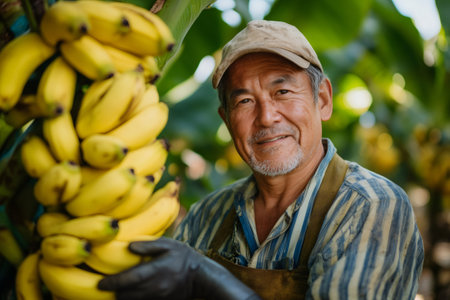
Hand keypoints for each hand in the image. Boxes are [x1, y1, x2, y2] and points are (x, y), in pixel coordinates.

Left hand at [98, 237, 260, 299]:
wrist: (201, 277)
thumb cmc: (184, 257)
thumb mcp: (170, 245)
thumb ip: (149, 246)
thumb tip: (129, 247)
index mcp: (156, 271)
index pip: (128, 279)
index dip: (112, 282)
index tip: (99, 283)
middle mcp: (155, 288)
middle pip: (126, 295)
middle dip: (114, 291)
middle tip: (103, 285)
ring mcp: (158, 298)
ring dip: (121, 297)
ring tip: (114, 289)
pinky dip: (132, 299)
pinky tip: (129, 293)